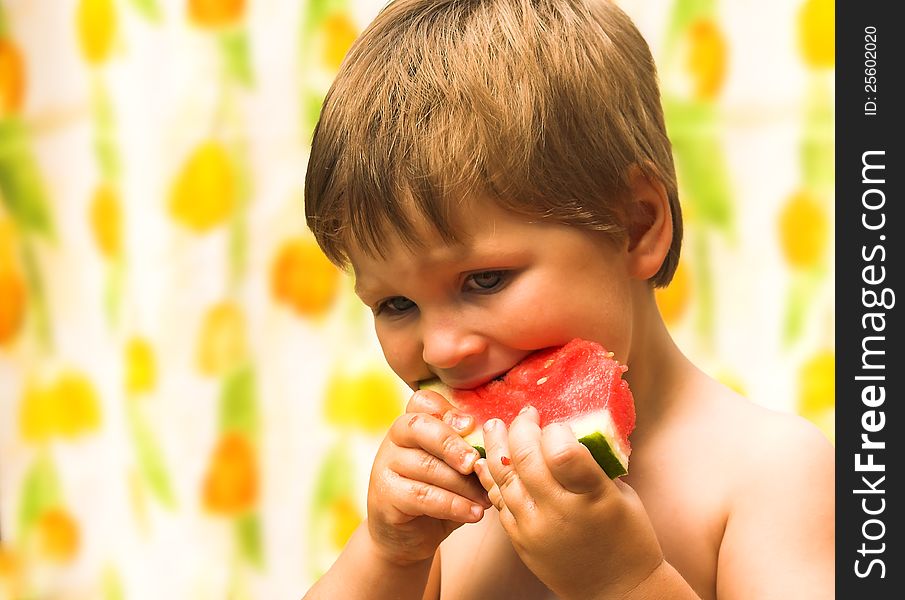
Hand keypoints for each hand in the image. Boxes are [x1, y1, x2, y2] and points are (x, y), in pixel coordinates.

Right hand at [366, 389, 490, 565]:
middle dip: (453, 444)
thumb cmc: (439, 494)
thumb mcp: (454, 468)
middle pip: (420, 427)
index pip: (423, 402)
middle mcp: (395, 439)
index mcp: (413, 423)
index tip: (471, 425)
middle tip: (477, 462)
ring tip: (486, 499)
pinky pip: (422, 496)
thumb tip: (498, 441)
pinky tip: (473, 514)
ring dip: (462, 484)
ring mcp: (385, 465)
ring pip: (427, 466)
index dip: (447, 410)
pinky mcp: (385, 495)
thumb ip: (467, 451)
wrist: (408, 536)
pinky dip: (453, 505)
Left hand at [474, 406, 663, 599]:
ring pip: (504, 478)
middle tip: (524, 414)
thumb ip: (591, 464)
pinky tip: (487, 459)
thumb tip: (566, 430)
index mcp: (593, 497)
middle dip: (521, 428)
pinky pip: (499, 501)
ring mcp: (535, 528)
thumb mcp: (620, 494)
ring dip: (496, 446)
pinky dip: (491, 477)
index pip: (562, 451)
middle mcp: (560, 513)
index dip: (554, 430)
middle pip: (526, 458)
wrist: (617, 591)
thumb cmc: (627, 537)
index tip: (557, 424)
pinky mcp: (520, 541)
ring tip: (493, 426)